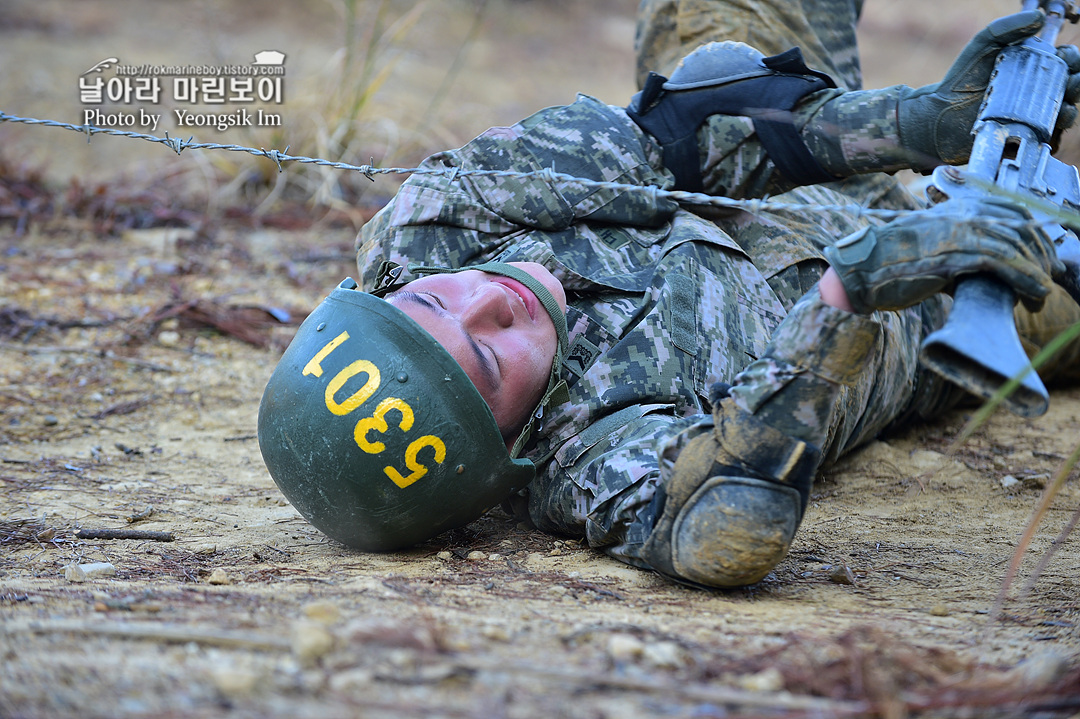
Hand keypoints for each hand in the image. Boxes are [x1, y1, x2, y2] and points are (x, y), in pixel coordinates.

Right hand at [823, 198, 1062, 313]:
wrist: (861, 270)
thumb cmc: (888, 264)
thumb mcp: (928, 249)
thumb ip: (957, 253)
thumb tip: (982, 276)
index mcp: (956, 208)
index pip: (1011, 211)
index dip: (1033, 234)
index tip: (1041, 257)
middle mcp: (963, 214)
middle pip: (1021, 226)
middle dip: (1041, 253)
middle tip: (1049, 278)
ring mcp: (960, 231)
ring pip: (1017, 245)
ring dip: (1036, 272)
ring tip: (1041, 294)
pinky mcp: (957, 253)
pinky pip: (1005, 263)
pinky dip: (1026, 279)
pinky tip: (1034, 294)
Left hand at [898, 11, 1079, 167]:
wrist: (938, 116)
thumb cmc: (962, 79)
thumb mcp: (982, 47)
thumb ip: (1005, 29)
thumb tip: (1037, 17)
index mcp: (1033, 70)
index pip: (1064, 62)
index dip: (1071, 59)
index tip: (1065, 57)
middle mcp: (1036, 94)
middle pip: (1069, 87)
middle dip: (1076, 82)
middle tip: (1072, 81)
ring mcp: (1031, 118)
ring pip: (1062, 113)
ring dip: (1069, 109)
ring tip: (1063, 107)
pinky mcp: (1021, 140)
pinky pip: (1045, 140)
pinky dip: (1052, 134)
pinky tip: (1049, 128)